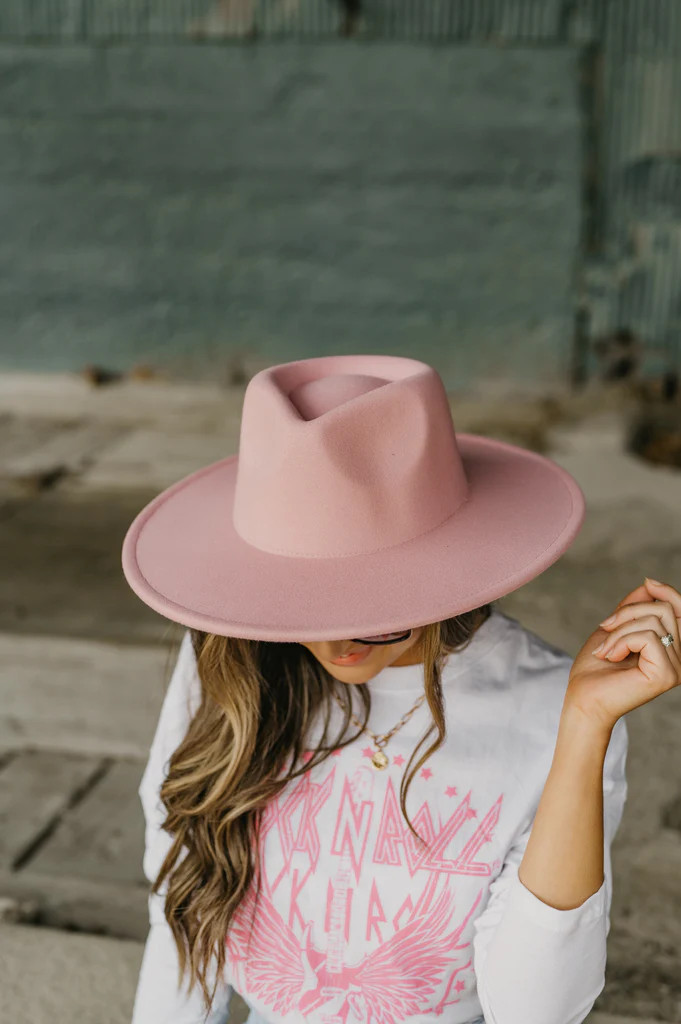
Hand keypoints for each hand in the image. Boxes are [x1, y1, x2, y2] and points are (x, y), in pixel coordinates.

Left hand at [565, 578, 680, 731]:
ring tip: (606, 649)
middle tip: (606, 629)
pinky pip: (647, 637)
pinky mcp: (666, 675)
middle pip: (664, 609)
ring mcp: (676, 668)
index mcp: (672, 649)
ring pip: (654, 621)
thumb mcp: (615, 628)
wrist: (583, 698)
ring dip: (620, 630)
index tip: (648, 583)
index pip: (680, 611)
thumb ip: (635, 608)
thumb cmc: (596, 667)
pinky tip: (611, 656)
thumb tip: (650, 584)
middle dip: (628, 612)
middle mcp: (680, 659)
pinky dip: (621, 641)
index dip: (667, 592)